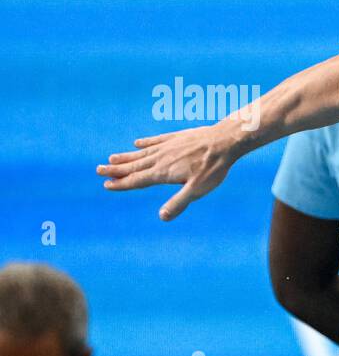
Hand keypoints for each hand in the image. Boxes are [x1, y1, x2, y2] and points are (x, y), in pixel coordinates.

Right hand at [98, 123, 237, 219]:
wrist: (224, 141)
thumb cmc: (213, 168)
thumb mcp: (198, 189)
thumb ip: (179, 202)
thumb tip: (162, 217)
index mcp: (163, 172)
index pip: (137, 180)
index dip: (121, 184)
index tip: (106, 185)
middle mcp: (161, 158)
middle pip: (134, 166)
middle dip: (116, 169)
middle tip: (98, 170)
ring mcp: (167, 146)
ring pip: (141, 153)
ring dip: (126, 157)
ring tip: (111, 158)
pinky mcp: (176, 137)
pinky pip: (155, 141)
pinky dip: (144, 143)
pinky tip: (137, 143)